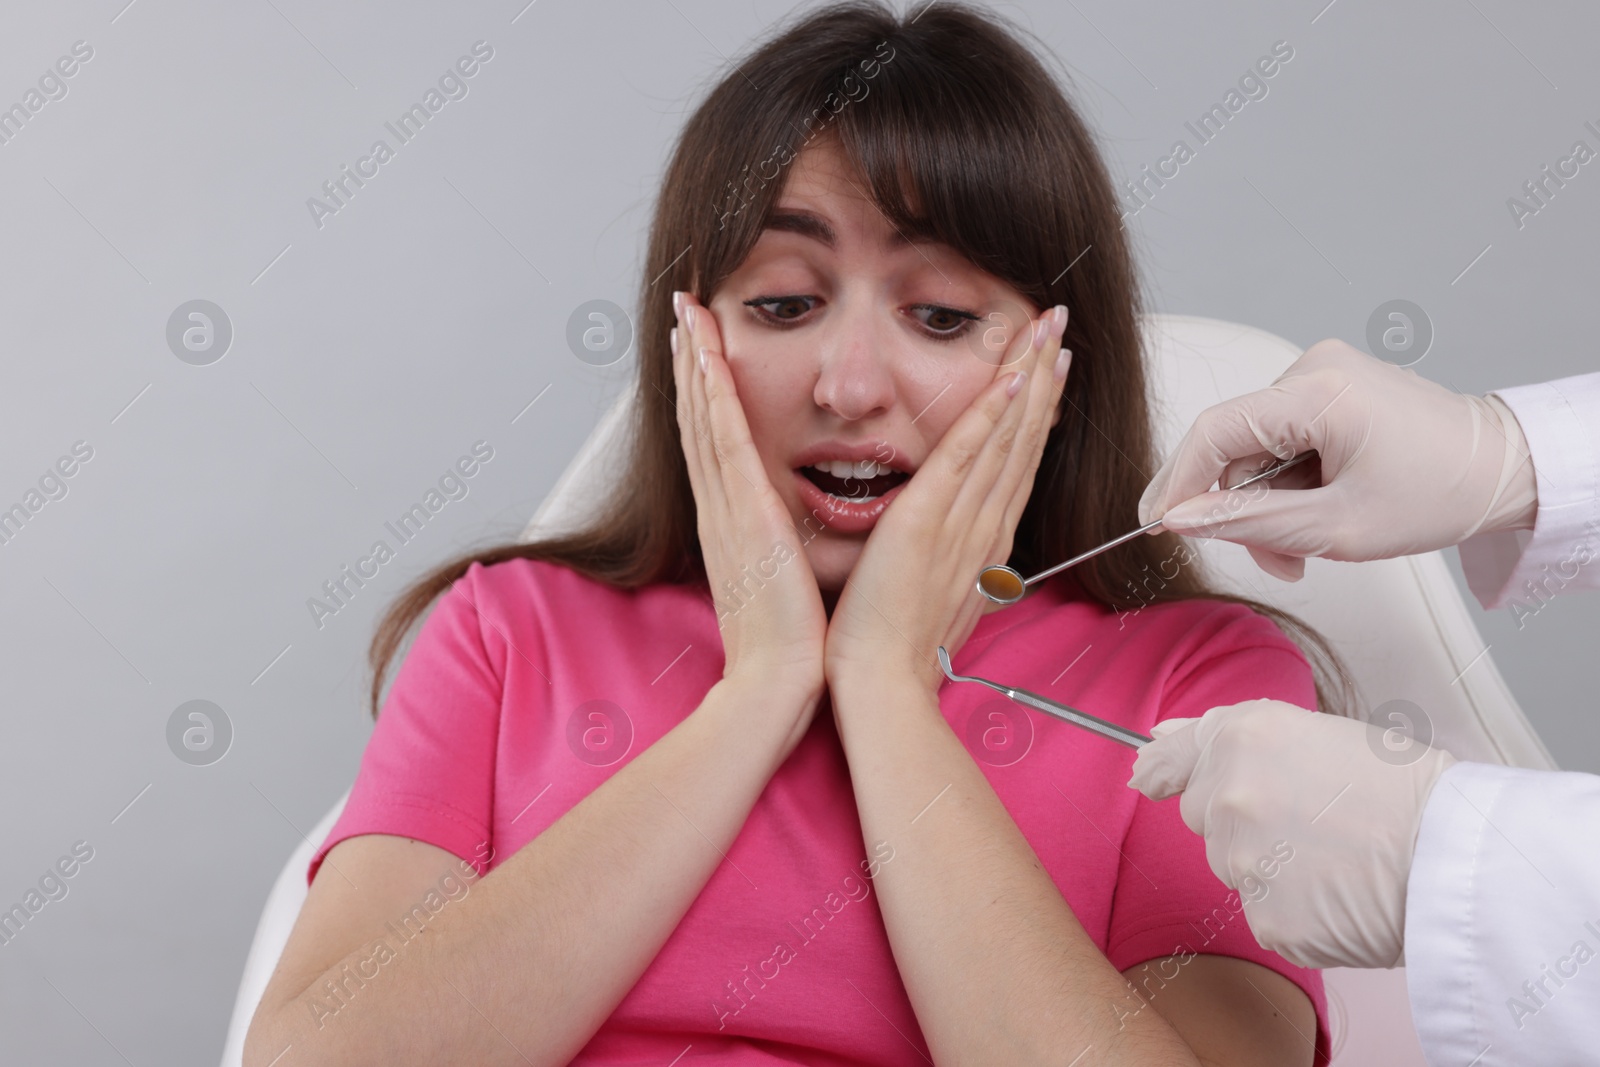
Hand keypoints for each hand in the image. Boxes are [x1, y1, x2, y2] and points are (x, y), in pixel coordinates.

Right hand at [672, 291, 827, 710]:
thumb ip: (780, 551)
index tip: (701, 350)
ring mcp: (725, 508)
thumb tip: (788, 536)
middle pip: (699, 419)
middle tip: (683, 310)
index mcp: (731, 524)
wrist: (775, 685)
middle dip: (691, 361)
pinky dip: (713, 396)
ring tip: (687, 314)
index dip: (704, 393)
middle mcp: (719, 508)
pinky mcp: (743, 513)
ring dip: (696, 362)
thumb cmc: (787, 647)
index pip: (713, 443)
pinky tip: (709, 357)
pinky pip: (725, 441)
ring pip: (705, 418)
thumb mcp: (780, 584)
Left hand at [824, 304, 1070, 695]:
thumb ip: (951, 560)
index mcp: (983, 539)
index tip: (1050, 366)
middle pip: (1024, 438)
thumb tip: (958, 547)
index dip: (1036, 410)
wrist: (882, 682)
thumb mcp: (936, 593)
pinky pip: (965, 456)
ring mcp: (962, 521)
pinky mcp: (928, 521)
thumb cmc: (897, 645)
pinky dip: (991, 416)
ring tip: (1047, 330)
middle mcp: (985, 524)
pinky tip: (1011, 378)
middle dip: (1045, 378)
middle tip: (1060, 327)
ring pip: (1007, 436)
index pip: (1016, 460)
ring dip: (1029, 378)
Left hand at [1127, 698, 1457, 968]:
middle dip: (1242, 820)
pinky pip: (1267, 915)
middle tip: (1312, 822)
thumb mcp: (1319, 734)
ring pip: (1236, 869)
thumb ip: (1230, 736)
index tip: (1147, 774)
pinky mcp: (1267, 919)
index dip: (1165, 768)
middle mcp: (1228, 797)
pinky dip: (1298, 911)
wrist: (1456, 852)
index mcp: (1242, 738)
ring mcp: (1243, 862)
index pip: (1177, 757)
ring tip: (1339, 857)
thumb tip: (1159, 738)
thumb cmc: (1405, 788)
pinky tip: (1342, 894)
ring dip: (1272, 867)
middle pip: (1206, 818)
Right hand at [1136, 338, 1537, 580]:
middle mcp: (1314, 369)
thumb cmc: (1438, 493)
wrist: (1505, 469)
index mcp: (1318, 392)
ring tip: (1307, 545)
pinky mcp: (1332, 388)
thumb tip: (1179, 519)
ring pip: (1257, 449)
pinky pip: (1281, 439)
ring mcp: (1324, 375)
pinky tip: (1317, 508)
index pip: (1214, 431)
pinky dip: (1289, 482)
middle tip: (1273, 559)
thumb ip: (1250, 522)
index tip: (1155, 526)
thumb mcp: (1336, 527)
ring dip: (1268, 502)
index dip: (1176, 483)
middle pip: (1235, 445)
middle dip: (1240, 508)